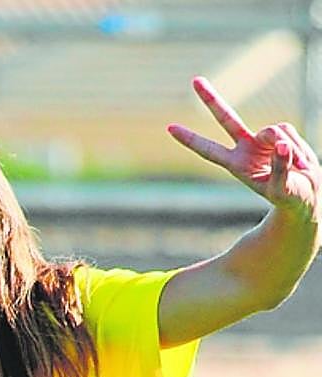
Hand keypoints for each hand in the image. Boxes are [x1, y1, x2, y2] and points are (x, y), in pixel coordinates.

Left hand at [168, 77, 320, 218]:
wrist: (306, 193)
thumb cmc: (289, 196)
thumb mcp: (282, 188)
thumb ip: (280, 166)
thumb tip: (281, 144)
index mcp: (235, 164)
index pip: (209, 150)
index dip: (190, 139)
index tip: (169, 128)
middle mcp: (245, 148)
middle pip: (226, 118)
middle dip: (211, 99)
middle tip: (195, 80)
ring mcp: (263, 140)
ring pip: (273, 131)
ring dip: (288, 150)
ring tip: (299, 169)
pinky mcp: (282, 135)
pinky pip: (288, 132)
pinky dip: (298, 147)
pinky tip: (302, 162)